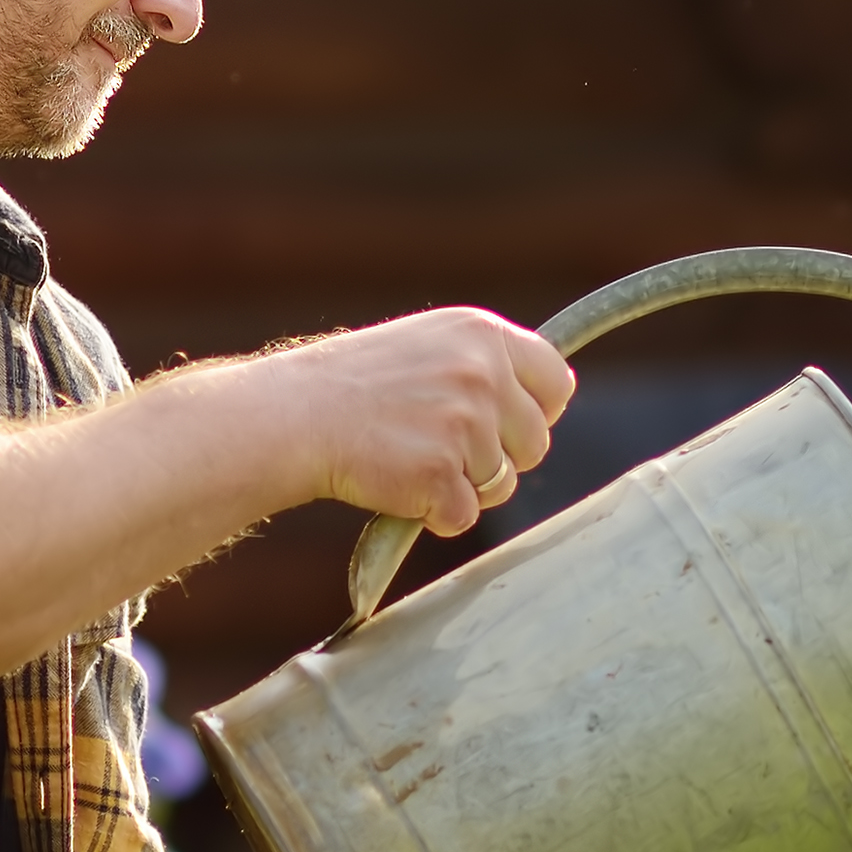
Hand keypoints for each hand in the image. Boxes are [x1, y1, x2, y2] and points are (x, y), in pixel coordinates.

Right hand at [277, 309, 572, 536]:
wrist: (294, 415)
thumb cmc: (355, 386)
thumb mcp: (429, 347)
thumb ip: (485, 368)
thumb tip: (543, 406)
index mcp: (481, 334)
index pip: (556, 381)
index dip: (538, 412)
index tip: (510, 426)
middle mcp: (481, 373)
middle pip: (536, 443)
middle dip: (499, 459)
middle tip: (444, 451)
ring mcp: (464, 423)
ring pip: (500, 485)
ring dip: (461, 486)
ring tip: (408, 457)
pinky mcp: (441, 473)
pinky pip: (463, 517)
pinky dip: (433, 514)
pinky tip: (397, 483)